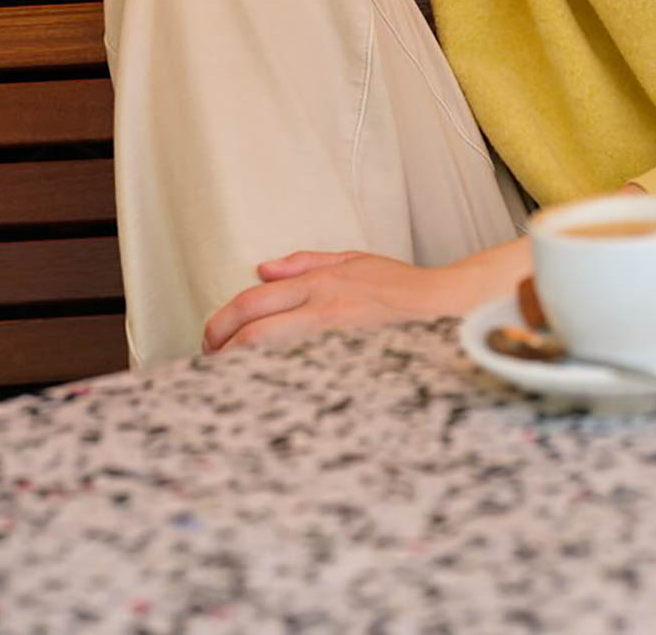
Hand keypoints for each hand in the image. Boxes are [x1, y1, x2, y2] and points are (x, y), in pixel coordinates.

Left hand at [201, 239, 530, 354]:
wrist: (446, 306)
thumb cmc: (402, 287)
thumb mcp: (354, 260)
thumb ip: (305, 263)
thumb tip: (263, 268)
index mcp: (320, 281)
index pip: (253, 302)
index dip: (222, 323)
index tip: (211, 339)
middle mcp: (322, 307)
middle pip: (252, 331)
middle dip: (220, 350)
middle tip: (209, 364)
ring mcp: (334, 338)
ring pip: (269, 356)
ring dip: (239, 371)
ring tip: (226, 383)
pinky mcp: (348, 362)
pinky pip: (299, 376)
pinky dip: (274, 385)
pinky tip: (263, 395)